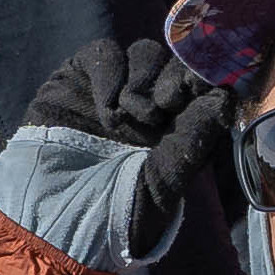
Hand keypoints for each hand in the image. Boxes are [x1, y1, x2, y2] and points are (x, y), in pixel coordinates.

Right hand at [0, 37, 235, 268]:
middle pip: (176, 65)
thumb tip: (223, 98)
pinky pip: (104, 54)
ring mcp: (116, 91)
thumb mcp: (162, 185)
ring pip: (145, 54)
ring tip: (131, 117)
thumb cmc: (113, 213)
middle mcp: (151, 106)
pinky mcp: (79, 80)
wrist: (52, 221)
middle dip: (176, 79)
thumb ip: (192, 142)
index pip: (202, 88)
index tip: (204, 85)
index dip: (206, 79)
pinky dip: (111, 73)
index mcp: (178, 130)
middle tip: (165, 106)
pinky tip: (108, 111)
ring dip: (144, 79)